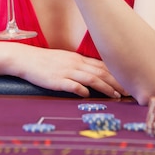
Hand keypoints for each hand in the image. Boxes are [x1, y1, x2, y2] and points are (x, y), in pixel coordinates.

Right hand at [13, 43, 128, 97]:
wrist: (26, 59)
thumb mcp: (65, 59)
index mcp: (78, 58)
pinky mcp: (57, 80)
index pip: (102, 65)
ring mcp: (67, 72)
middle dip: (117, 82)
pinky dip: (82, 91)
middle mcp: (75, 64)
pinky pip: (73, 85)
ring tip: (116, 96)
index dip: (116, 74)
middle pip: (101, 72)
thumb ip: (79, 66)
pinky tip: (89, 96)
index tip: (127, 82)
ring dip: (106, 88)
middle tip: (128, 92)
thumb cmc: (45, 61)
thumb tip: (94, 75)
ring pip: (91, 79)